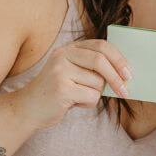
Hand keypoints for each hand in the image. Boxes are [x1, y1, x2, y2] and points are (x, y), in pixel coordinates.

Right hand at [15, 39, 130, 129]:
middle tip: (125, 89)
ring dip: (95, 94)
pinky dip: (88, 104)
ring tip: (78, 97)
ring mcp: (60, 72)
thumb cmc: (57, 91)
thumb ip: (92, 68)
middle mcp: (63, 56)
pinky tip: (73, 104)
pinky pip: (91, 96)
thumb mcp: (73, 72)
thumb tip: (125, 72)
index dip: (118, 58)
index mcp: (69, 48)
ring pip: (97, 83)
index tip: (129, 72)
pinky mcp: (61, 89)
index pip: (101, 46)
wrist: (27, 109)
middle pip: (100, 61)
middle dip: (116, 77)